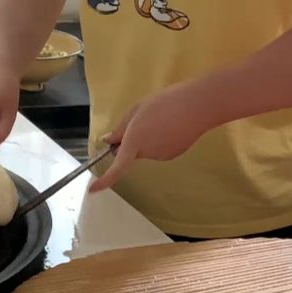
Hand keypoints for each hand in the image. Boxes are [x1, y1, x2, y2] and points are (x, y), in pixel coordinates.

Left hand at [89, 83, 215, 191]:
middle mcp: (147, 153)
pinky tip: (173, 125)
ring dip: (149, 137)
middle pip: (132, 151)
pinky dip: (162, 139)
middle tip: (143, 119)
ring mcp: (162, 156)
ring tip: (163, 118)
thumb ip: (121, 128)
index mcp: (135, 141)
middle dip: (133, 140)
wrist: (198, 106)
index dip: (105, 181)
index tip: (93, 190)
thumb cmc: (166, 103)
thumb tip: (109, 141)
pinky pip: (160, 149)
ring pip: (147, 149)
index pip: (118, 167)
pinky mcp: (174, 154)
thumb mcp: (137, 110)